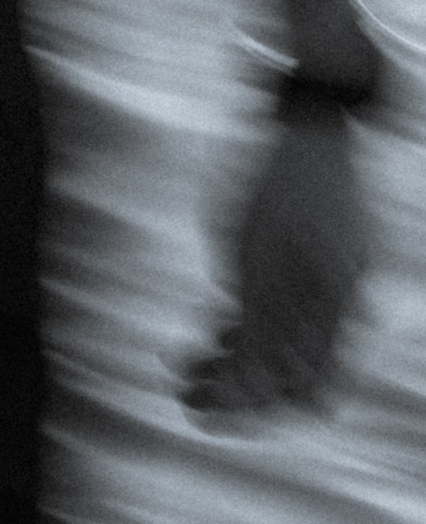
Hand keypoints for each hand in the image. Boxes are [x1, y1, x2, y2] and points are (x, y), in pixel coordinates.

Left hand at [180, 109, 372, 421]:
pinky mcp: (311, 264)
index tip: (203, 409)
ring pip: (282, 345)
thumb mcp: (257, 257)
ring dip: (234, 362)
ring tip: (187, 362)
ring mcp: (327, 281)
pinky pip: (282, 315)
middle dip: (235, 389)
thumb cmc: (281, 179)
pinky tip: (213, 330)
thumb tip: (252, 390)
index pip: (302, 387)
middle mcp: (339, 298)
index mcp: (335, 300)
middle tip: (184, 388)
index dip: (252, 408)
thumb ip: (258, 324)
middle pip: (289, 373)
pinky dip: (247, 329)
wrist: (308, 114)